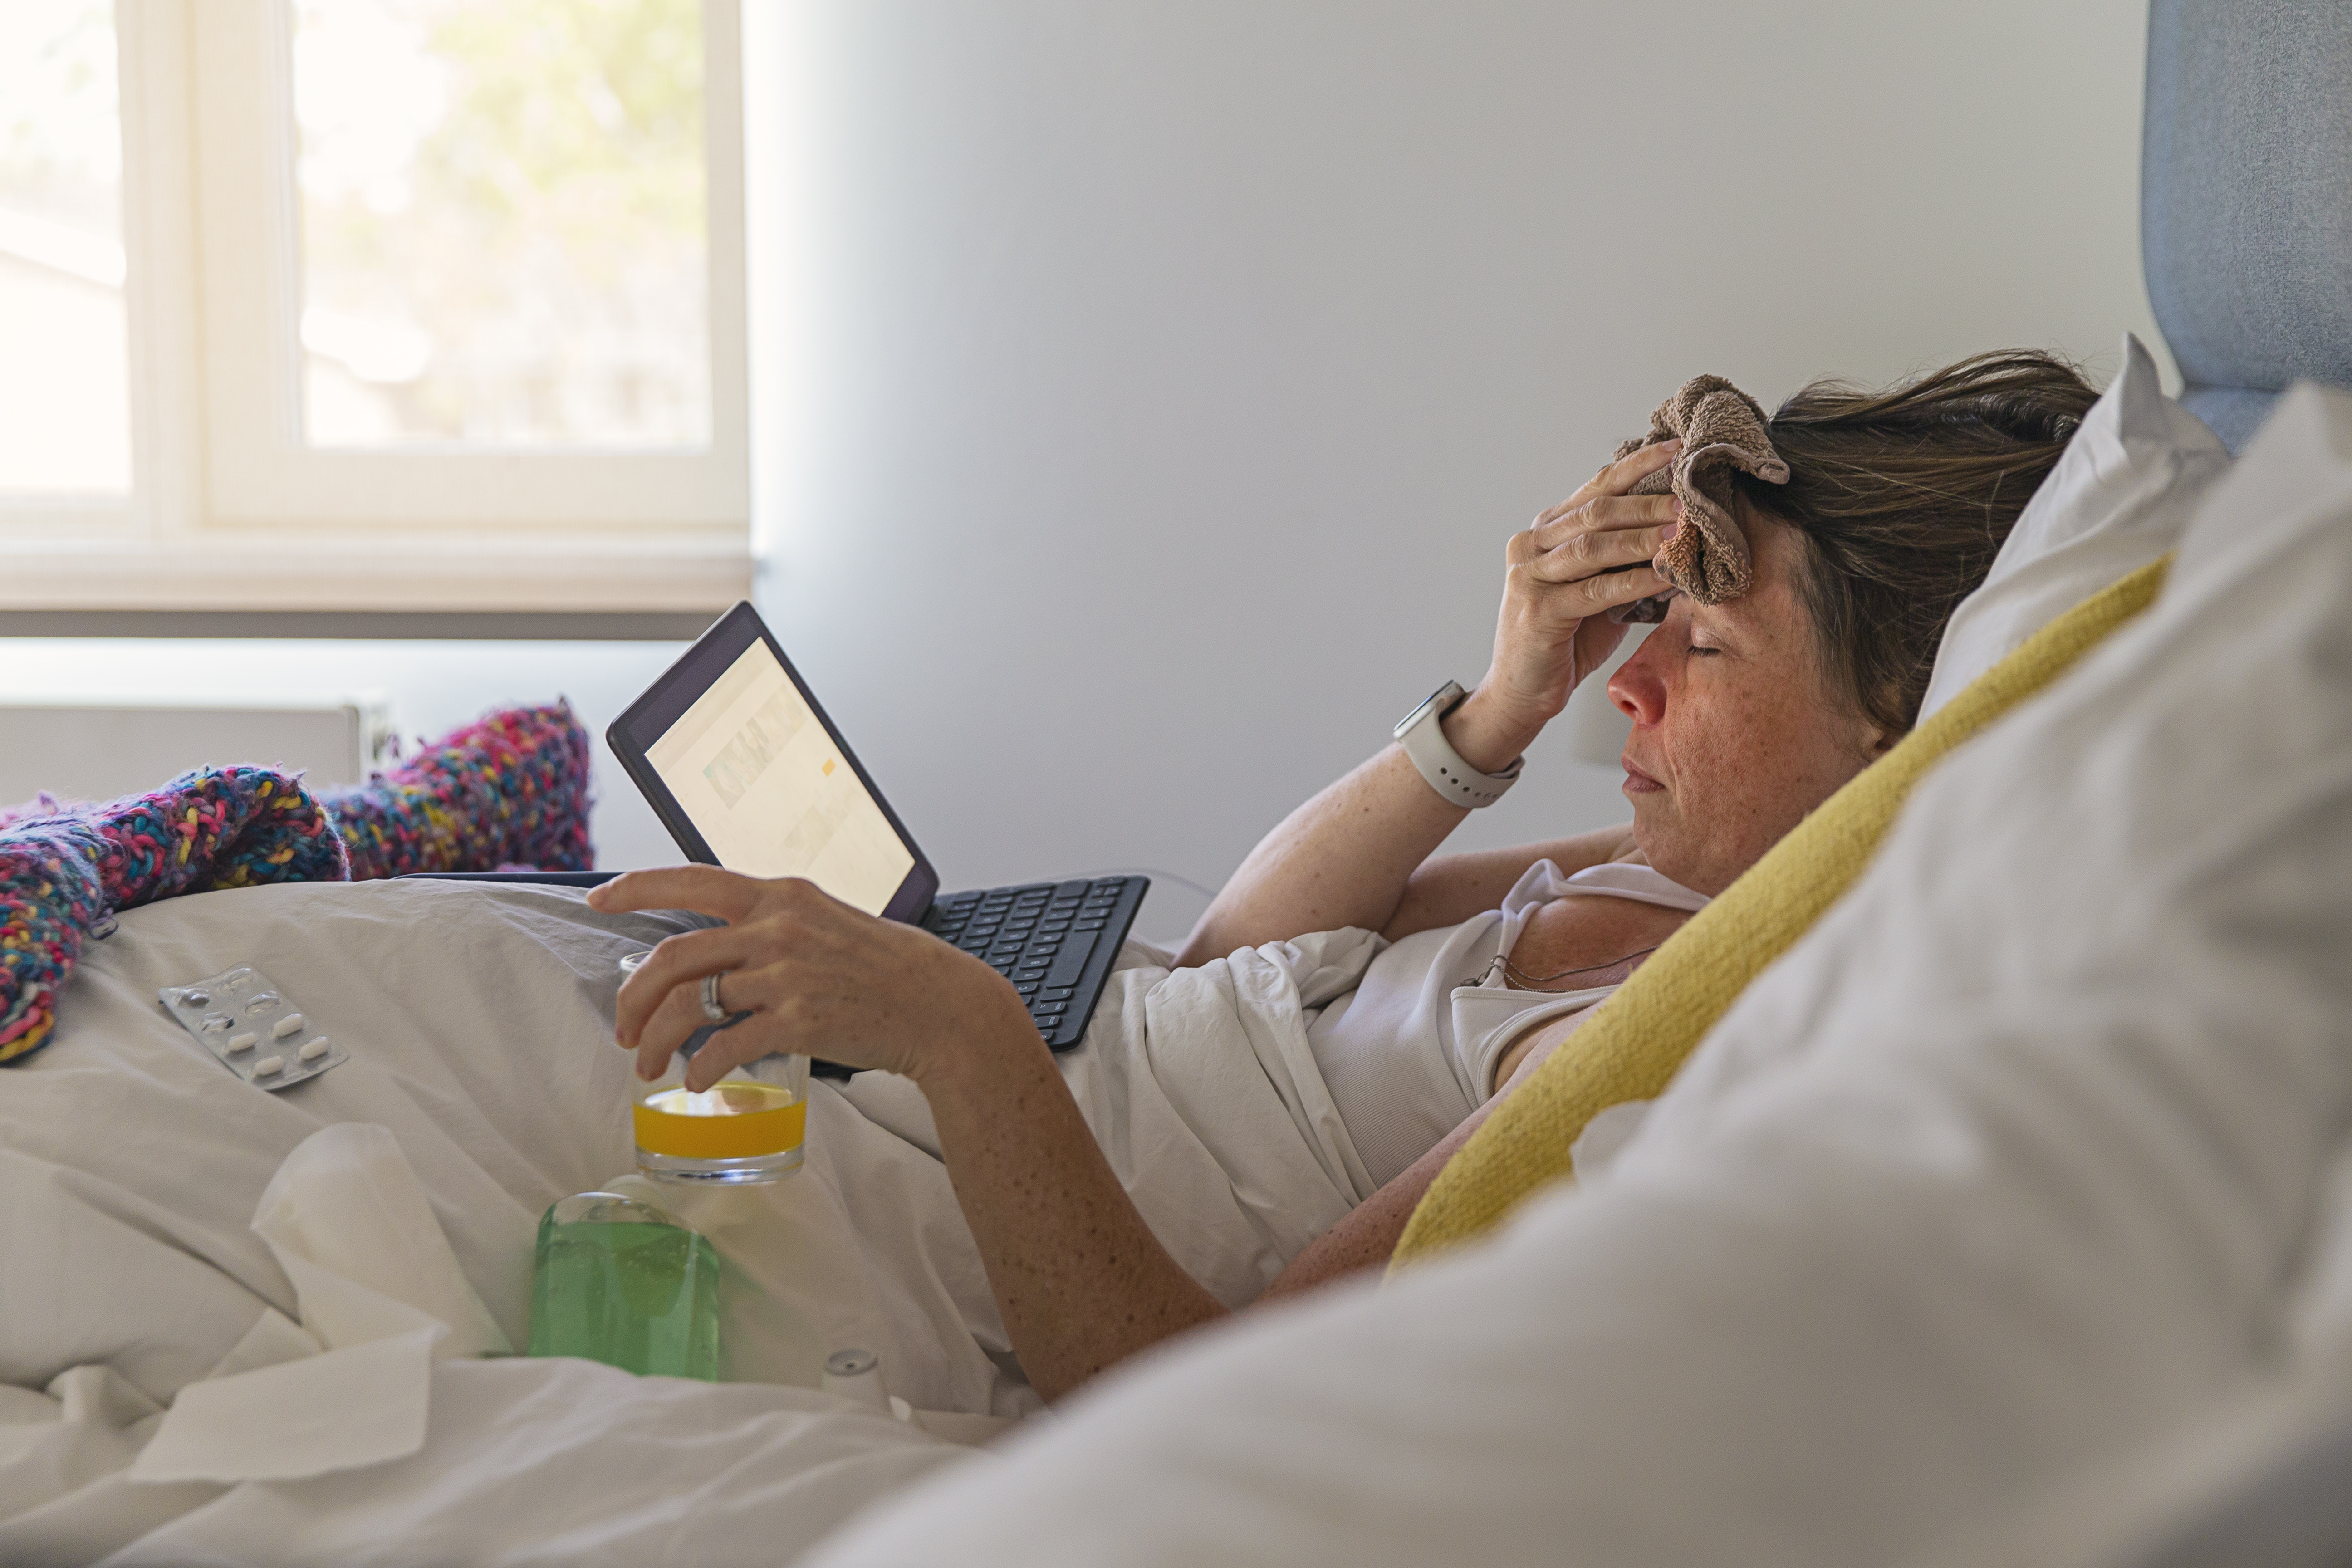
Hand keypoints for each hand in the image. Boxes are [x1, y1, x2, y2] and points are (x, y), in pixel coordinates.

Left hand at [588, 867, 1036, 1090]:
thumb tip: (716, 949)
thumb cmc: (882, 966)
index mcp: (781, 894)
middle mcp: (778, 926)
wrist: (938, 1004)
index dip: (636, 887)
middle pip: (675, 955)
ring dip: (655, 1040)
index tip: (599, 899)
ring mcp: (786, 974)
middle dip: (633, 997)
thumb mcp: (824, 919)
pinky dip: (702, 1068)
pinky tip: (698, 1080)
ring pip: (691, 1005)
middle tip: (622, 1027)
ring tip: (647, 1064)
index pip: (692, 879)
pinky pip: (726, 1046)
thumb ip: (771, 924)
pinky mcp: (798, 1021)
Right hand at [1451, 439, 1682, 768]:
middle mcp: (1530, 546)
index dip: (1636, 467)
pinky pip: (1596, 589)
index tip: (1676, 449)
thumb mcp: (1597, 593)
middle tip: (1692, 497)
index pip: (1595, 490)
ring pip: (1594, 545)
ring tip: (1684, 532)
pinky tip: (1667, 575)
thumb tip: (1680, 536)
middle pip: (1596, 511)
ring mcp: (1529, 576)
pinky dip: (1636, 581)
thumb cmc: (1563, 643)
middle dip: (1648, 502)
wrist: (1520, 695)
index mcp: (1544, 533)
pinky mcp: (1537, 611)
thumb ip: (1622, 563)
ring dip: (1645, 536)